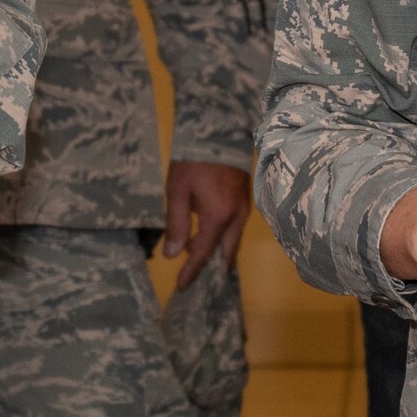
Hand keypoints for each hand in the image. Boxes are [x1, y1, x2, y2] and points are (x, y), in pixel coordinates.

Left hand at [162, 161, 251, 287]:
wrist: (217, 130)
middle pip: (226, 252)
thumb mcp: (177, 191)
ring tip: (199, 258)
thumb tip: (172, 255)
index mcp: (218, 217)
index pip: (204, 253)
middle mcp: (236, 217)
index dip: (192, 271)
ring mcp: (244, 208)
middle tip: (199, 281)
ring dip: (218, 252)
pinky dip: (223, 238)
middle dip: (213, 268)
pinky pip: (235, 227)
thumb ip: (176, 223)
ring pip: (232, 240)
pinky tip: (209, 235)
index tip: (182, 286)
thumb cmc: (193, 161)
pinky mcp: (244, 198)